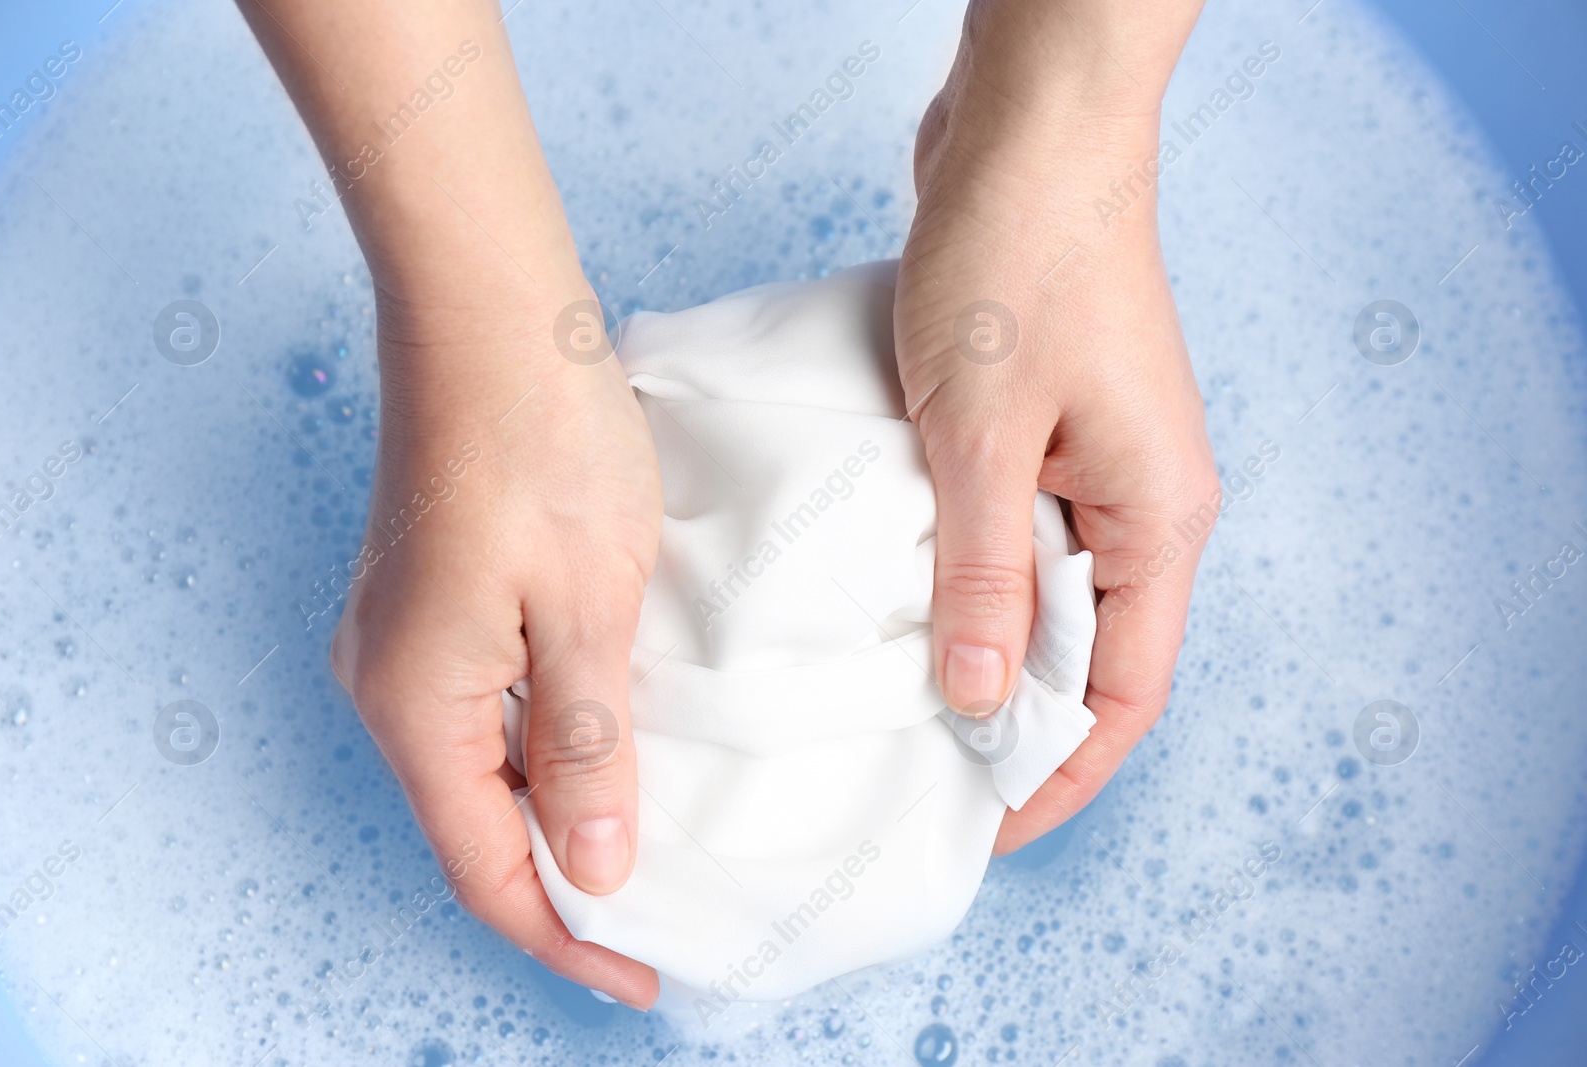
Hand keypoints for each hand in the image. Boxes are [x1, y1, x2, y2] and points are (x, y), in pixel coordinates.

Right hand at [237, 0, 664, 1004]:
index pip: (489, 869)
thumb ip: (586, 748)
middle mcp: (390, 684)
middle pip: (476, 828)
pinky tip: (611, 750)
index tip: (647, 974)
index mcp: (417, 703)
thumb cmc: (542, 445)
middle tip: (659, 921)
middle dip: (564, 885)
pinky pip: (487, 711)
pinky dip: (546, 751)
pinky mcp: (434, 601)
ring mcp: (405, 640)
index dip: (567, 936)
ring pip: (482, 770)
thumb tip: (595, 866)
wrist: (492, 316)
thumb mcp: (587, 612)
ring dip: (558, 816)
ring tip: (648, 847)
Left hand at [892, 0, 1213, 850]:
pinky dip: (960, 567)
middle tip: (917, 770)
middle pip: (1083, 649)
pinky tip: (892, 590)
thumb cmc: (1022, 260)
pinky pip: (1008, 524)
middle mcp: (1140, 498)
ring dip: (977, 638)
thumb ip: (982, 573)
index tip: (983, 826)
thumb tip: (979, 697)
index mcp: (1156, 516)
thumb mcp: (981, 434)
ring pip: (1040, 587)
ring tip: (891, 696)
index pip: (1118, 692)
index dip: (1054, 773)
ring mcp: (1094, 457)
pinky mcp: (1047, 420)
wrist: (1032, 126)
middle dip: (1009, 717)